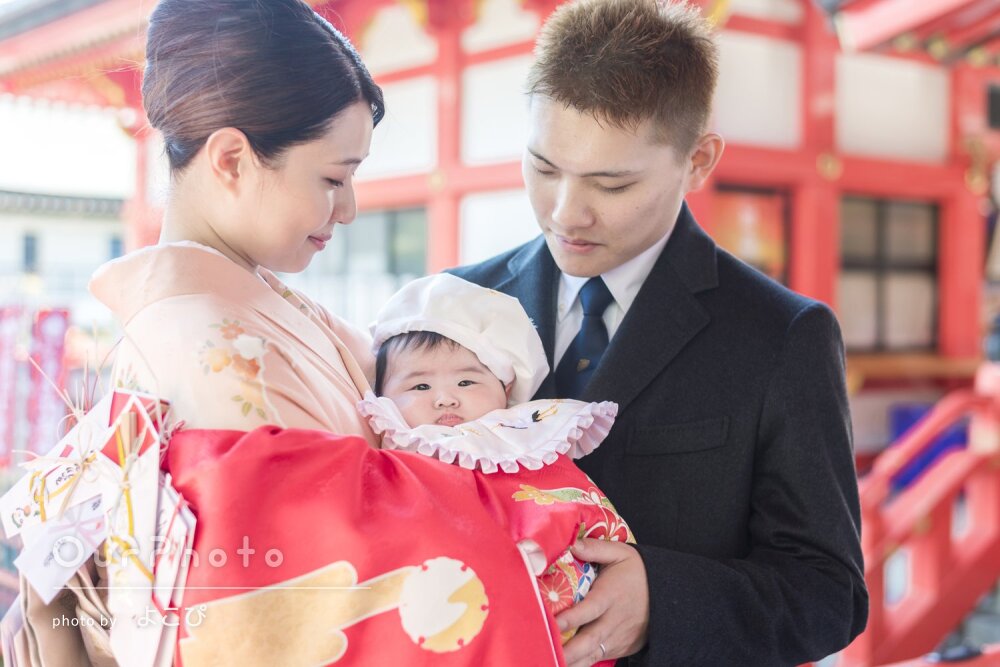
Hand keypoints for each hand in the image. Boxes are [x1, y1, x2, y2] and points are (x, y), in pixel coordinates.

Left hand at [556, 538, 648, 666]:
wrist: (667, 595)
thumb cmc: (639, 573)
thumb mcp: (621, 554)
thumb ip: (596, 548)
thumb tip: (572, 544)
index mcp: (610, 596)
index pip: (589, 610)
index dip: (570, 618)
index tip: (552, 623)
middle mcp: (612, 621)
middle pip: (589, 640)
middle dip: (568, 651)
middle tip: (546, 652)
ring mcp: (616, 638)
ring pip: (592, 655)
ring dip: (572, 662)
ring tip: (551, 662)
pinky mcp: (618, 648)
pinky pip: (596, 658)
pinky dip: (580, 664)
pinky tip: (563, 665)